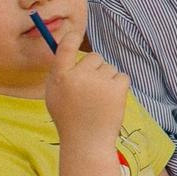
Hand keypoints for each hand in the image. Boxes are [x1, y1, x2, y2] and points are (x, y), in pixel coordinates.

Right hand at [43, 25, 129, 145]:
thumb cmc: (69, 119)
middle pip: (93, 57)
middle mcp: (79, 76)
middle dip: (94, 69)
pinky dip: (119, 86)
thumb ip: (60, 74)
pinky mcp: (117, 87)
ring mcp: (99, 81)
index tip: (74, 34)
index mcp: (60, 77)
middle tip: (90, 89)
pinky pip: (122, 76)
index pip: (64, 49)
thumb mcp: (54, 95)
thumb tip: (66, 50)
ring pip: (109, 68)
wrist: (87, 141)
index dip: (70, 39)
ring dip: (106, 79)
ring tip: (99, 100)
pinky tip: (110, 101)